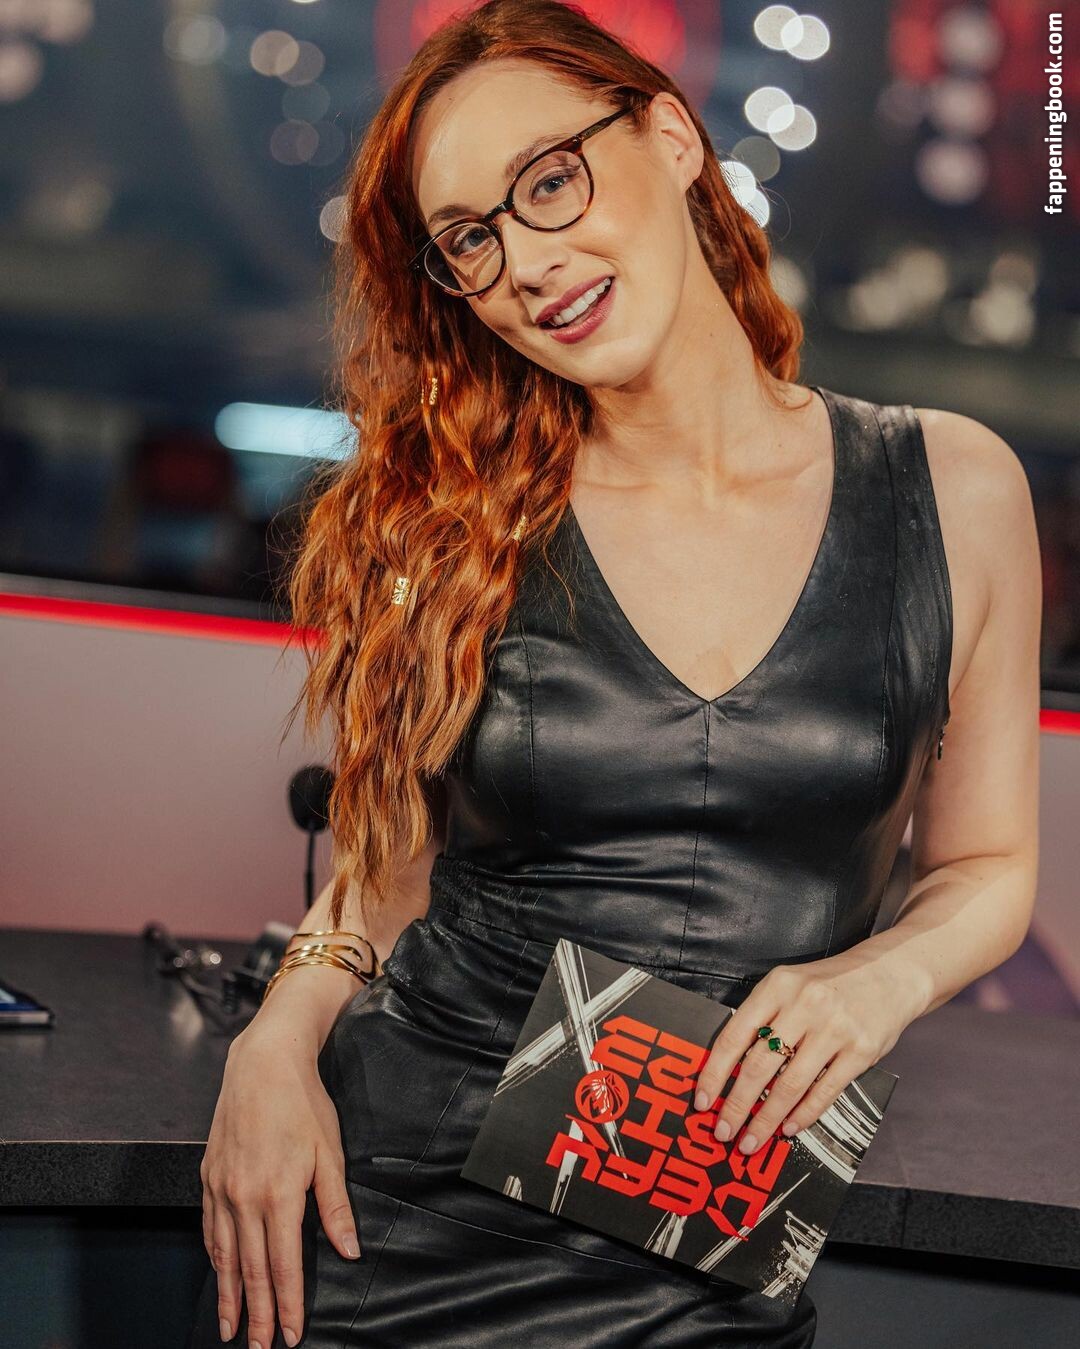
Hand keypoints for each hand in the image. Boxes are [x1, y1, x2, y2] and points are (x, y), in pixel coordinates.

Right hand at [199, 1027, 360, 1347]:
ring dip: (230, 1296)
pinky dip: (214, 1258)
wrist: (263, 1064)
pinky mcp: (208, 1177)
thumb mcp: (331, 1153)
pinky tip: (219, 1275)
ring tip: (232, 1329)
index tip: (292, 1335)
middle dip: (257, 1314)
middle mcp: (244, 1198)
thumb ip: (336, 1206)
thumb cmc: (304, 1104)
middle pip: (250, 1270)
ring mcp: (222, 1188)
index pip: (284, 1264)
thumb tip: (349, 1250)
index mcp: (279, 1194)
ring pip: (224, 1255)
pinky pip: (210, 1229)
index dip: (288, 1304)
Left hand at [692, 947, 923, 1154]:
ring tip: (752, 1141)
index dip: (714, 1072)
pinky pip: (825, 1091)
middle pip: (759, 1066)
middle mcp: (803, 1005)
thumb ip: (762, 1017)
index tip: (702, 1101)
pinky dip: (803, 1115)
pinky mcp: (861, 1051)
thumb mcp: (789, 986)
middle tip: (724, 1132)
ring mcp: (834, 1029)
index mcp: (778, 986)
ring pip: (790, 1085)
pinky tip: (788, 1129)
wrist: (889, 974)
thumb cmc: (829, 984)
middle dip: (737, 1106)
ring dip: (766, 1120)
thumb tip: (728, 1068)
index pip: (734, 1035)